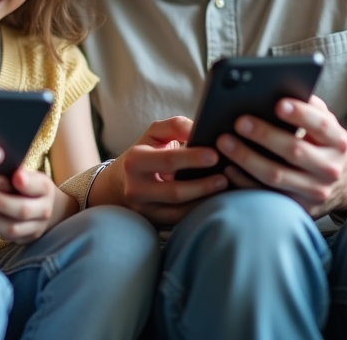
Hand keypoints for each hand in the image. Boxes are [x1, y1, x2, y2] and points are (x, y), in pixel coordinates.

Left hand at [0, 169, 66, 243]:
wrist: (42, 207)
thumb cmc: (26, 184)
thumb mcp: (24, 175)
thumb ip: (11, 175)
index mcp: (45, 188)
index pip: (37, 185)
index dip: (27, 182)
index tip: (16, 175)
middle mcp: (44, 209)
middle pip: (22, 209)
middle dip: (0, 202)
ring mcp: (36, 228)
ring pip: (13, 228)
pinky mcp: (25, 240)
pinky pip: (6, 237)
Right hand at [91, 117, 227, 224]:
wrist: (121, 182)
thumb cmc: (146, 152)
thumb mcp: (154, 134)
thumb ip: (175, 126)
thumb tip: (199, 128)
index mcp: (135, 160)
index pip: (167, 160)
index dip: (192, 158)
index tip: (215, 154)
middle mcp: (136, 187)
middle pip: (174, 191)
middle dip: (202, 185)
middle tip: (225, 177)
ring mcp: (144, 208)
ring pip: (178, 210)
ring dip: (204, 200)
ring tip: (224, 189)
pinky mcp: (153, 221)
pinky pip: (180, 219)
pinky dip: (199, 210)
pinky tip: (214, 201)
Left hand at [218, 95, 346, 217]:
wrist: (339, 181)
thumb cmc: (319, 141)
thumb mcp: (322, 122)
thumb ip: (306, 106)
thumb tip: (277, 86)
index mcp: (337, 141)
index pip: (321, 126)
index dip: (300, 114)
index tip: (277, 103)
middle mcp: (330, 168)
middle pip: (294, 151)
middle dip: (264, 135)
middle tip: (239, 121)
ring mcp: (314, 191)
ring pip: (276, 175)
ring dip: (246, 158)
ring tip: (223, 141)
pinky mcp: (297, 208)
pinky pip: (265, 195)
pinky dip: (243, 181)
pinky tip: (227, 167)